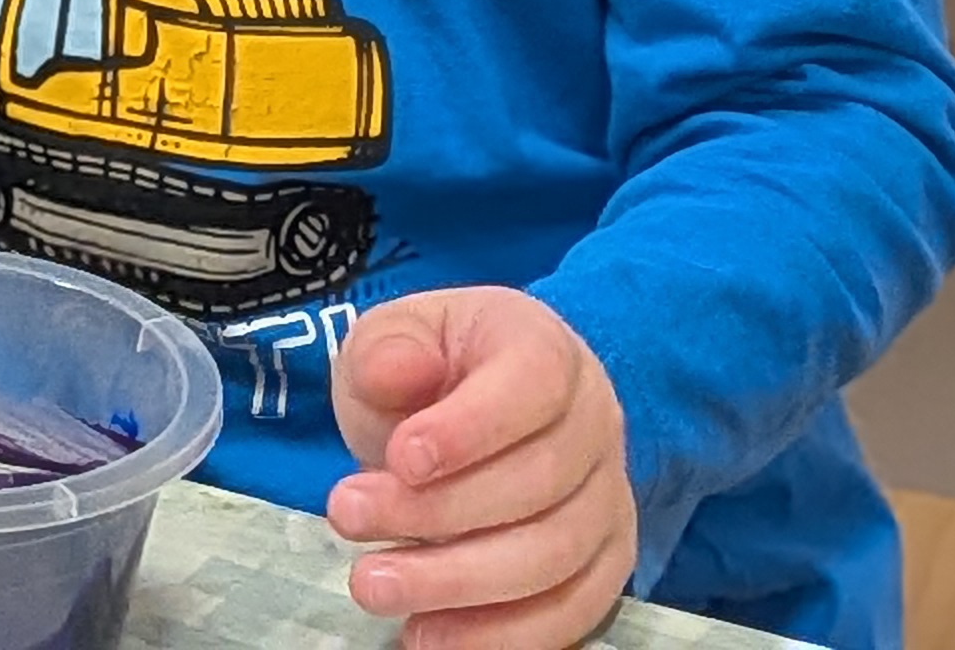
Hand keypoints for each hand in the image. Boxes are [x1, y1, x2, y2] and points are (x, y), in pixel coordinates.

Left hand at [325, 288, 639, 648]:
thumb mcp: (397, 335)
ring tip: (374, 584)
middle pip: (537, 483)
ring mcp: (607, 498)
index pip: (531, 386)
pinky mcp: (604, 563)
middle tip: (347, 516)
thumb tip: (391, 371)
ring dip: (458, 582)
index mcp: (548, 351)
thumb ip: (389, 349)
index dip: (469, 428)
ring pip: (553, 556)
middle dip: (436, 511)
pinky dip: (503, 634)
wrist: (472, 408)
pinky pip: (572, 612)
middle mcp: (596, 424)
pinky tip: (431, 634)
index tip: (400, 458)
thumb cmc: (435, 368)